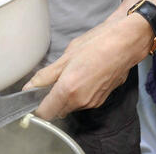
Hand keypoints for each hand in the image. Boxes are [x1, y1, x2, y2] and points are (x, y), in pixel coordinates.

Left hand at [25, 12, 150, 119]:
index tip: (36, 96)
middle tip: (55, 79)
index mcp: (68, 90)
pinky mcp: (102, 99)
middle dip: (53, 99)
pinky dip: (80, 93)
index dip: (38, 106)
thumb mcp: (67, 56)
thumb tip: (30, 86)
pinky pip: (83, 102)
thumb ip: (46, 75)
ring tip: (73, 73)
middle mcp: (80, 101)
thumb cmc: (96, 44)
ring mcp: (92, 102)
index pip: (45, 113)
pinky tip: (85, 75)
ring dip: (67, 96)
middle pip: (58, 110)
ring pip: (71, 106)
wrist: (125, 43)